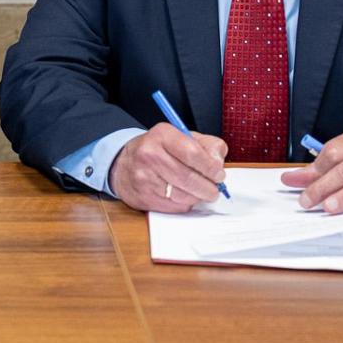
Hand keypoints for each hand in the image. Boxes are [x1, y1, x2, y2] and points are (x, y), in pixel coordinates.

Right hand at [109, 126, 228, 212]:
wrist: (123, 165)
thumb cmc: (158, 150)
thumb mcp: (182, 137)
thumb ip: (207, 146)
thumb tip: (218, 164)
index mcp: (162, 135)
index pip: (192, 153)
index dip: (211, 167)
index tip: (219, 174)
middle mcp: (150, 155)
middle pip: (189, 178)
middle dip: (209, 187)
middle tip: (215, 188)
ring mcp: (144, 178)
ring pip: (183, 195)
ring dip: (199, 197)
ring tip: (202, 192)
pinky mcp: (144, 198)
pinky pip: (175, 206)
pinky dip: (185, 203)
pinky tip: (184, 195)